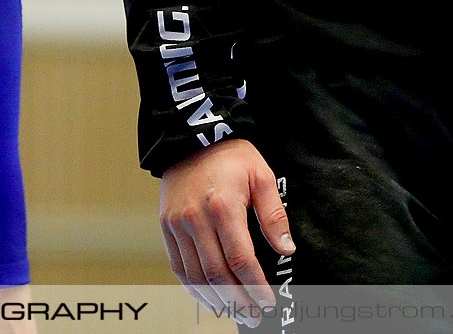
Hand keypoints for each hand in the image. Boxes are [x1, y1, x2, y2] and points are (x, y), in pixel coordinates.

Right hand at [159, 139, 295, 325]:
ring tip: (235, 313)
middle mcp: (195, 219)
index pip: (240, 260)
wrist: (190, 136)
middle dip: (238, 301)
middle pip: (217, 274)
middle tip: (254, 316)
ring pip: (195, 276)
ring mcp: (177, 225)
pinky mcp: (166, 227)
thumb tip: (286, 249)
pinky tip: (209, 298)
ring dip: (216, 301)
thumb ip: (274, 215)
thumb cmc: (231, 155)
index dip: (255, 286)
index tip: (268, 302)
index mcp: (223, 207)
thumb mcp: (261, 176)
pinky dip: (193, 288)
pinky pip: (178, 267)